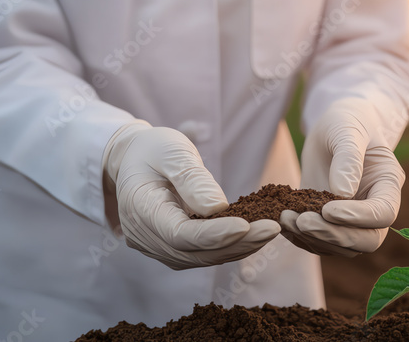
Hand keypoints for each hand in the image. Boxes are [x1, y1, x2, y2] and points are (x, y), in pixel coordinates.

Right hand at [103, 121, 279, 268]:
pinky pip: (203, 254)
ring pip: (202, 258)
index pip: (179, 234)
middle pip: (194, 252)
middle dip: (236, 243)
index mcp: (140, 210)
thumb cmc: (154, 149)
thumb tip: (218, 208)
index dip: (214, 234)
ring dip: (239, 247)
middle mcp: (145, 237)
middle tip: (272, 228)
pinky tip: (256, 234)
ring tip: (270, 230)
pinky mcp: (174, 248)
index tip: (246, 225)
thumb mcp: (172, 151)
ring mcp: (158, 247)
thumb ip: (192, 178)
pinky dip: (231, 246)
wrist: (136, 160)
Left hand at [280, 100, 403, 256]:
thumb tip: (343, 194)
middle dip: (334, 235)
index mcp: (388, 184)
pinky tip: (282, 221)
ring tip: (285, 217)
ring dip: (313, 238)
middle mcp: (375, 208)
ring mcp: (353, 220)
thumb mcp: (347, 130)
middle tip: (302, 221)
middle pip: (366, 240)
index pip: (383, 214)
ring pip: (342, 247)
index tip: (328, 209)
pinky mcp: (330, 224)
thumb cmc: (347, 121)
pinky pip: (320, 243)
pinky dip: (301, 238)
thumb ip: (348, 159)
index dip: (358, 218)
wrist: (334, 127)